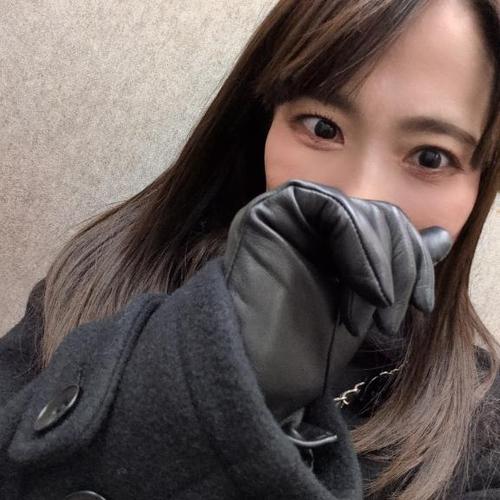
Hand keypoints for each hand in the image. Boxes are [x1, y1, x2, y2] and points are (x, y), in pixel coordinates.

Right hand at [222, 179, 451, 422]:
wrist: (264, 368)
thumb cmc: (311, 342)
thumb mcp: (370, 299)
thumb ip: (400, 262)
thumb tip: (441, 236)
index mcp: (328, 233)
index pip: (385, 222)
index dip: (412, 260)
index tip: (422, 306)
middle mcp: (308, 216)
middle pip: (378, 215)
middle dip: (400, 270)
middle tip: (392, 321)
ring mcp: (287, 210)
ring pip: (361, 212)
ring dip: (380, 270)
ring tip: (367, 319)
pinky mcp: (272, 210)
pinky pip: (335, 212)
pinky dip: (362, 253)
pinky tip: (365, 294)